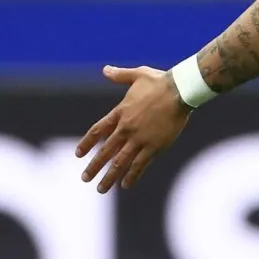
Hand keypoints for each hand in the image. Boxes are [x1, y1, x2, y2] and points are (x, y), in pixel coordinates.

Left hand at [77, 65, 191, 192]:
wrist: (180, 91)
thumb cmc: (161, 81)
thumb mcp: (138, 75)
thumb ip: (119, 75)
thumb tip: (105, 70)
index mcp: (120, 112)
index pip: (98, 131)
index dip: (87, 144)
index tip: (79, 155)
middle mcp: (126, 128)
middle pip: (106, 151)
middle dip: (94, 166)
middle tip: (85, 178)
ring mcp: (139, 139)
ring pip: (120, 162)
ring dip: (109, 176)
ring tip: (101, 189)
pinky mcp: (154, 146)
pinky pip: (140, 164)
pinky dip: (132, 176)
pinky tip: (125, 185)